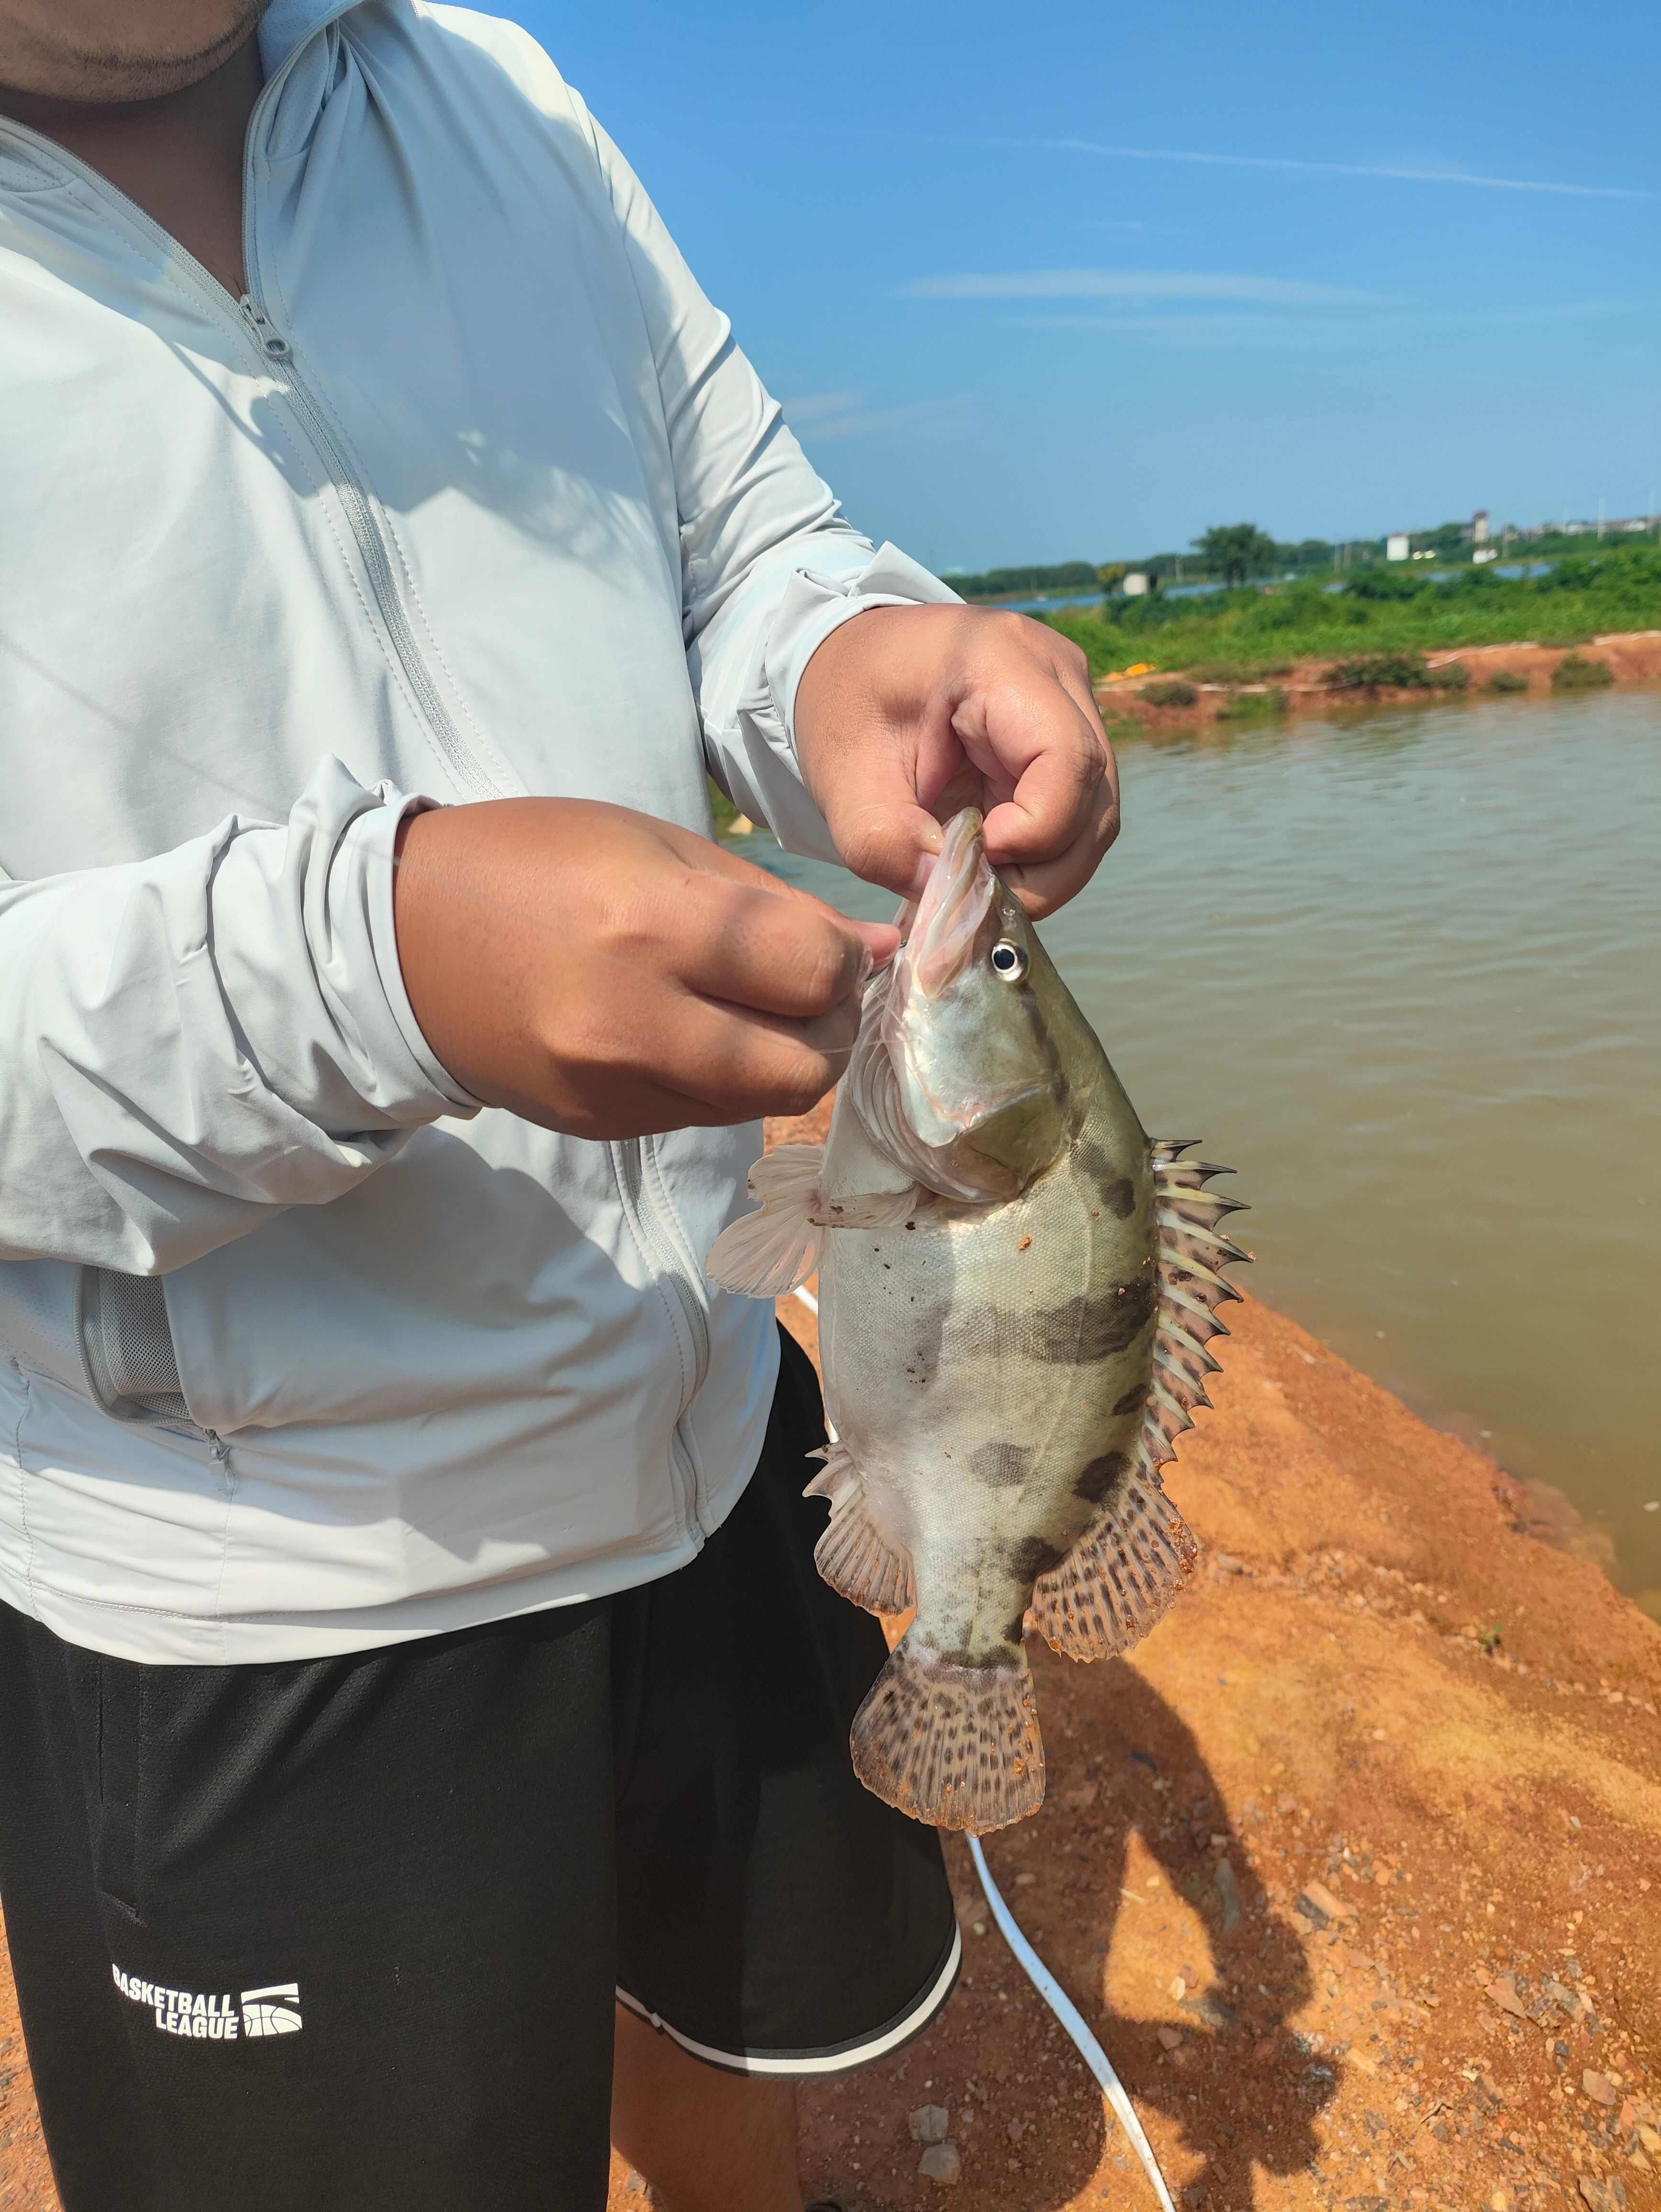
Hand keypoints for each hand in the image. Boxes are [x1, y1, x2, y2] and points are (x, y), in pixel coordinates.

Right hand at [393, 799, 897, 1137]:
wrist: (401, 944)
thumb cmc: (534, 864)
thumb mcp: (654, 843)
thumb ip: (769, 902)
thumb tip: (875, 950)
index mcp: (650, 923)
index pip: (811, 972)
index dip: (840, 962)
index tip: (824, 946)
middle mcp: (635, 1019)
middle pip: (804, 1065)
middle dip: (829, 1029)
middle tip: (808, 993)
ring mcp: (615, 1086)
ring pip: (762, 1103)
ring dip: (784, 1061)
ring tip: (753, 1011)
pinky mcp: (601, 1125)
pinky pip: (704, 1116)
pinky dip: (722, 1081)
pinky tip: (690, 1034)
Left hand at [792, 602, 1119, 915]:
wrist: (852, 662)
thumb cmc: (846, 705)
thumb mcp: (844, 779)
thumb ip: (887, 845)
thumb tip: (948, 897)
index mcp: (1000, 659)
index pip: (1065, 759)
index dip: (1034, 831)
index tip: (975, 859)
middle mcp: (1056, 671)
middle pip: (1093, 797)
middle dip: (1043, 870)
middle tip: (978, 898)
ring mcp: (1071, 700)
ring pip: (1094, 814)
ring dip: (1045, 870)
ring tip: (980, 882)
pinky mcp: (1068, 731)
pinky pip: (1078, 811)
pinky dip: (1041, 854)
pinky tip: (991, 861)